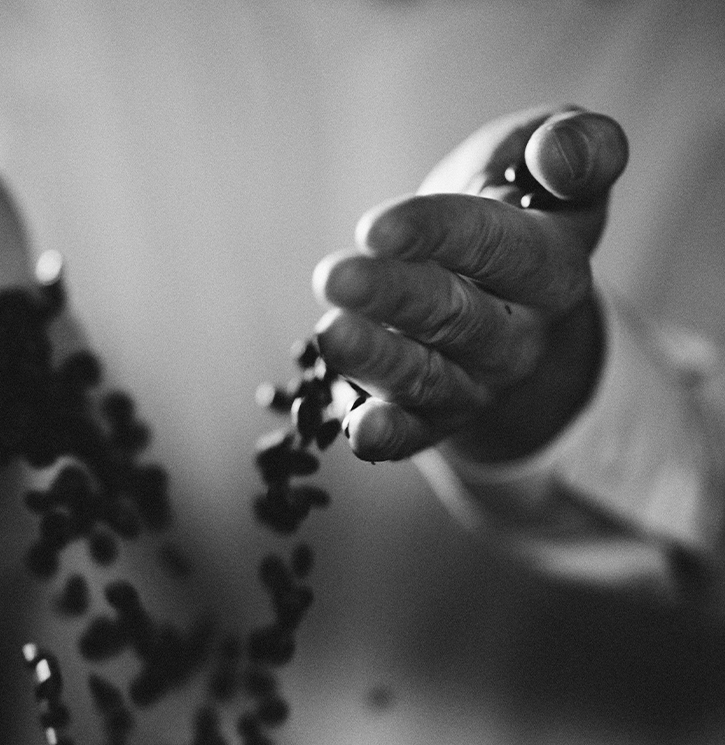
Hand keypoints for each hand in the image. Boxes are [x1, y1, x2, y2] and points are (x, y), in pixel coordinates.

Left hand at [312, 105, 628, 462]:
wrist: (510, 296)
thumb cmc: (517, 208)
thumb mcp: (550, 163)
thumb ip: (575, 147)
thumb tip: (563, 153)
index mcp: (554, 266)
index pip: (498, 246)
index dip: (438, 233)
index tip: (375, 227)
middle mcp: (520, 333)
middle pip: (456, 316)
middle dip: (394, 296)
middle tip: (334, 276)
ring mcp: (478, 381)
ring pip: (428, 376)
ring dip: (378, 360)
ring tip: (330, 335)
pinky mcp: (437, 416)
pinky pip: (416, 432)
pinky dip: (388, 435)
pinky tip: (356, 431)